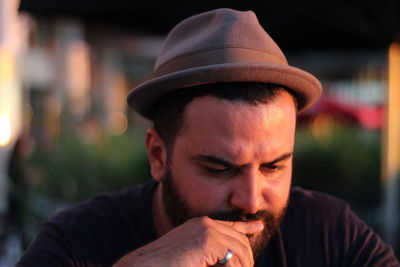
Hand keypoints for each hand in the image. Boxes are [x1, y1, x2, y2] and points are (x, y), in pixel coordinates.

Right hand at [113, 216, 263, 266]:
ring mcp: (207, 229)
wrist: (144, 266)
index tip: (259, 226)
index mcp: (201, 226)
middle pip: (241, 242)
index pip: (231, 225)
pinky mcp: (207, 240)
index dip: (247, 227)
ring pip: (241, 252)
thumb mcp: (193, 256)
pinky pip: (233, 260)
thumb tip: (227, 259)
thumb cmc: (165, 266)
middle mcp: (205, 223)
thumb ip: (210, 254)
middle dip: (246, 260)